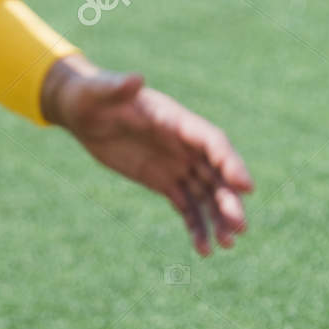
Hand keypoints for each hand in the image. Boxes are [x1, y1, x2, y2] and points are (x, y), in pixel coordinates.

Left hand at [40, 56, 252, 255]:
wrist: (82, 113)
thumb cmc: (91, 96)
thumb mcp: (100, 92)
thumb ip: (118, 87)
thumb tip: (135, 78)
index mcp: (175, 120)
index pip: (212, 142)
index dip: (230, 163)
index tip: (246, 187)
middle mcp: (183, 143)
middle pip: (216, 173)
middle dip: (229, 199)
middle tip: (240, 227)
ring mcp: (176, 164)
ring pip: (205, 195)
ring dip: (218, 219)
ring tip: (226, 245)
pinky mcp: (164, 181)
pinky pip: (186, 207)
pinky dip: (196, 227)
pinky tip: (203, 250)